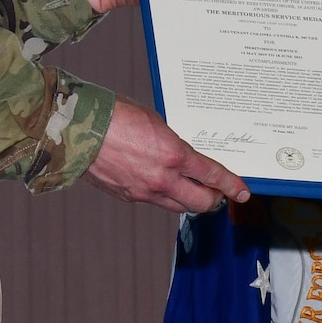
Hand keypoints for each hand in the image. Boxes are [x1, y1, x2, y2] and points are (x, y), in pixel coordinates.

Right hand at [85, 99, 251, 213]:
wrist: (79, 130)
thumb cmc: (116, 116)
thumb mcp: (156, 122)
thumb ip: (173, 143)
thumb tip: (181, 154)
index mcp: (173, 155)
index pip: (212, 176)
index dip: (231, 185)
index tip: (242, 192)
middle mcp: (162, 179)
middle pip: (200, 203)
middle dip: (213, 199)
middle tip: (217, 193)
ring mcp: (144, 192)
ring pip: (178, 206)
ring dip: (189, 200)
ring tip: (193, 191)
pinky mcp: (128, 197)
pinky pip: (154, 201)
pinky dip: (163, 195)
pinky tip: (160, 183)